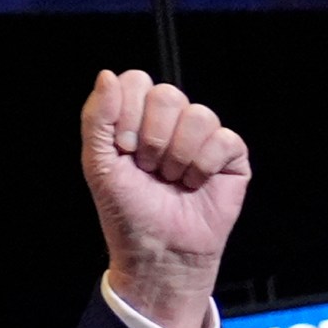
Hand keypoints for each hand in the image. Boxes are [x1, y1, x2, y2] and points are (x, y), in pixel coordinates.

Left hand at [81, 70, 250, 327]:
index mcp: (137, 117)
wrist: (157, 252)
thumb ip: (97, 119)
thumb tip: (107, 74)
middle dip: (153, 139)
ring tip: (171, 180)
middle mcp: (171, 121)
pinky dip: (204, 166)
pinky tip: (195, 184)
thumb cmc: (127, 212)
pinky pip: (224, 138)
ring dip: (178, 156)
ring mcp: (203, 136)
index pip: (136, 81)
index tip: (123, 150)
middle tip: (148, 169)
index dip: (128, 114)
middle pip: (167, 95)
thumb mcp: (99, 165)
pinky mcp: (230, 155)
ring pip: (198, 115)